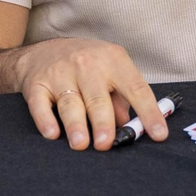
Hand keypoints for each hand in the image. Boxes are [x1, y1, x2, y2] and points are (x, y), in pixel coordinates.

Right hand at [14, 38, 166, 150]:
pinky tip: (52, 134)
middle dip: (103, 122)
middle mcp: (86, 64)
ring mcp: (60, 73)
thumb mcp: (110, 73)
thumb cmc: (86, 67)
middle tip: (106, 144)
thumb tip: (130, 128)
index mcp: (113, 60)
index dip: (148, 112)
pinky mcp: (36, 84)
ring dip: (76, 125)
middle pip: (98, 98)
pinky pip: (40, 104)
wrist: (43, 51)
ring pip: (70, 103)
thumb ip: (122, 100)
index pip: (135, 88)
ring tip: (81, 144)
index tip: (158, 135)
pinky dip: (45, 120)